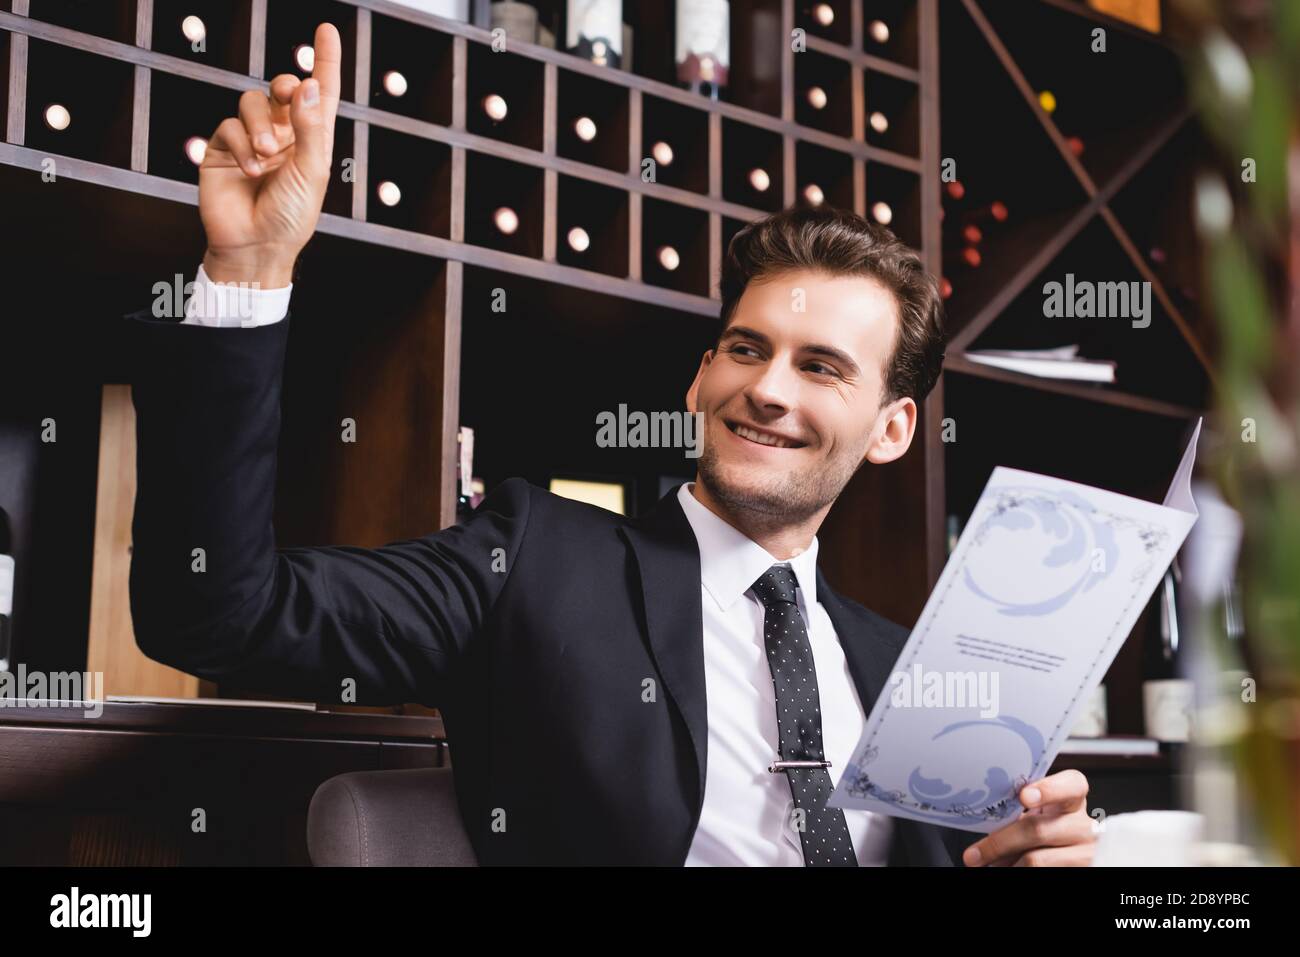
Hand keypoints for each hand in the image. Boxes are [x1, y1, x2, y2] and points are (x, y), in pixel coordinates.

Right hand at [198, 22, 341, 287]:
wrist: (255, 245)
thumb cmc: (291, 216)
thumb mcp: (310, 172)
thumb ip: (310, 129)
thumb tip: (308, 85)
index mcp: (313, 139)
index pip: (321, 93)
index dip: (325, 61)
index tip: (327, 30)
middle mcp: (284, 134)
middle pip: (283, 89)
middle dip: (286, 86)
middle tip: (288, 94)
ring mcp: (252, 139)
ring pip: (252, 102)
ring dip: (260, 124)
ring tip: (266, 155)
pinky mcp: (223, 148)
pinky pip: (229, 126)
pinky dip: (241, 144)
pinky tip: (250, 170)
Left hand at [962, 769, 1096, 866]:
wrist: (1065, 856)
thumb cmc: (1044, 829)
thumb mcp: (1036, 815)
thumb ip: (1018, 811)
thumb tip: (982, 819)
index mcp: (1073, 798)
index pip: (1071, 785)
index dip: (1048, 789)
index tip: (1023, 796)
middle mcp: (1085, 824)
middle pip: (1038, 829)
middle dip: (999, 843)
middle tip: (973, 855)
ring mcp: (1087, 851)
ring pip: (1036, 859)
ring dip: (1006, 863)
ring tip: (986, 864)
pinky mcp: (1085, 869)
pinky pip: (1042, 872)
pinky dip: (1016, 869)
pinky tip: (1008, 867)